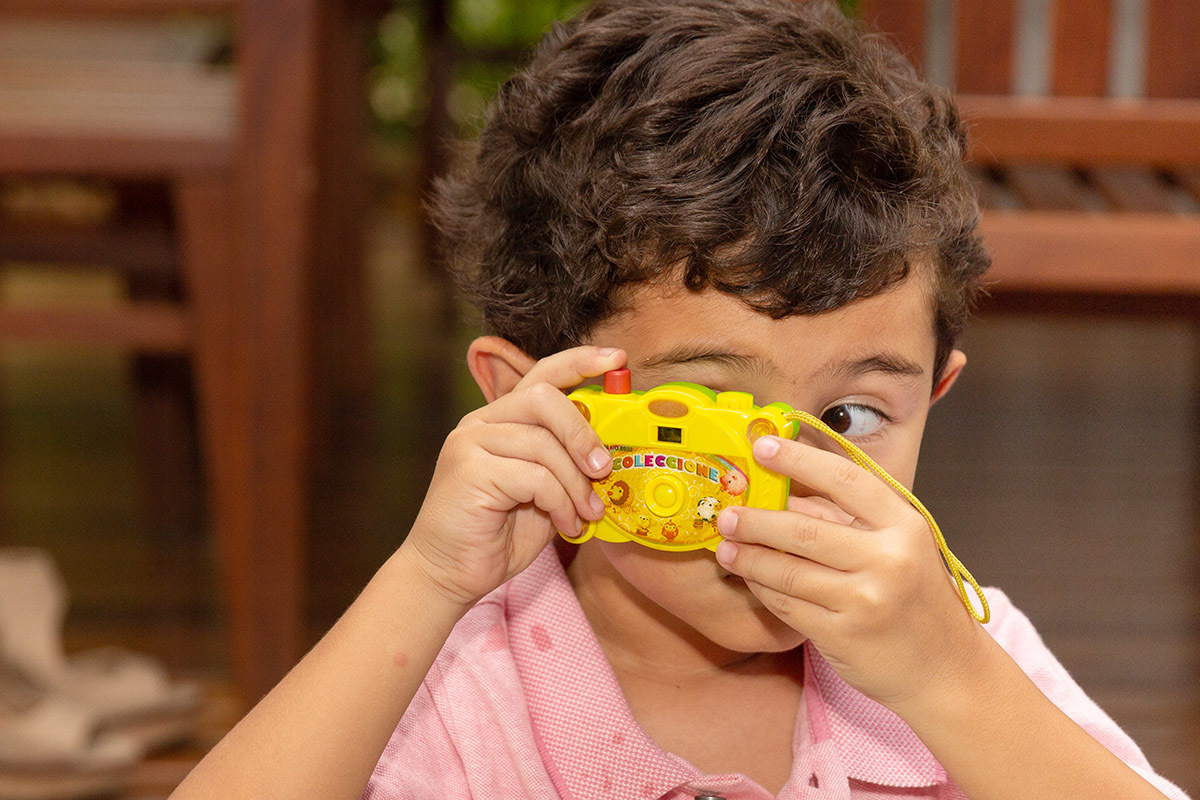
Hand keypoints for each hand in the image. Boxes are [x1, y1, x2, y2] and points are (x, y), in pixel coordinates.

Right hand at [400, 346, 624, 608]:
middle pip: (544, 398)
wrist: (448, 575)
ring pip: (543, 442)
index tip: (617, 358)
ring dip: (576, 483)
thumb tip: (611, 452)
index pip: (541, 373)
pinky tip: (565, 524)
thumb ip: (565, 465)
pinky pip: (534, 476)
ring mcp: (469, 443)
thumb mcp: (543, 492)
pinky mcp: (469, 471)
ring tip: (586, 512)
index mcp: (500, 420)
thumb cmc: (497, 534)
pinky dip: (560, 502)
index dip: (580, 362)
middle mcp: (480, 422)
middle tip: (604, 469)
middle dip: (583, 433)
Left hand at [714, 435, 988, 707]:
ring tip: (725, 547)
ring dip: (749, 557)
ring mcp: (865, 600)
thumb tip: (787, 489)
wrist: (946, 669)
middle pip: (804, 530)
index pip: (844, 480)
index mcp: (904, 526)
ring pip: (788, 571)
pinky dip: (762, 588)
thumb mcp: (899, 547)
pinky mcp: (842, 635)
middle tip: (727, 514)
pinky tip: (749, 578)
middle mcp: (888, 559)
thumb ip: (850, 518)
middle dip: (756, 521)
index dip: (798, 459)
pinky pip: (787, 605)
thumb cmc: (915, 598)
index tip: (761, 446)